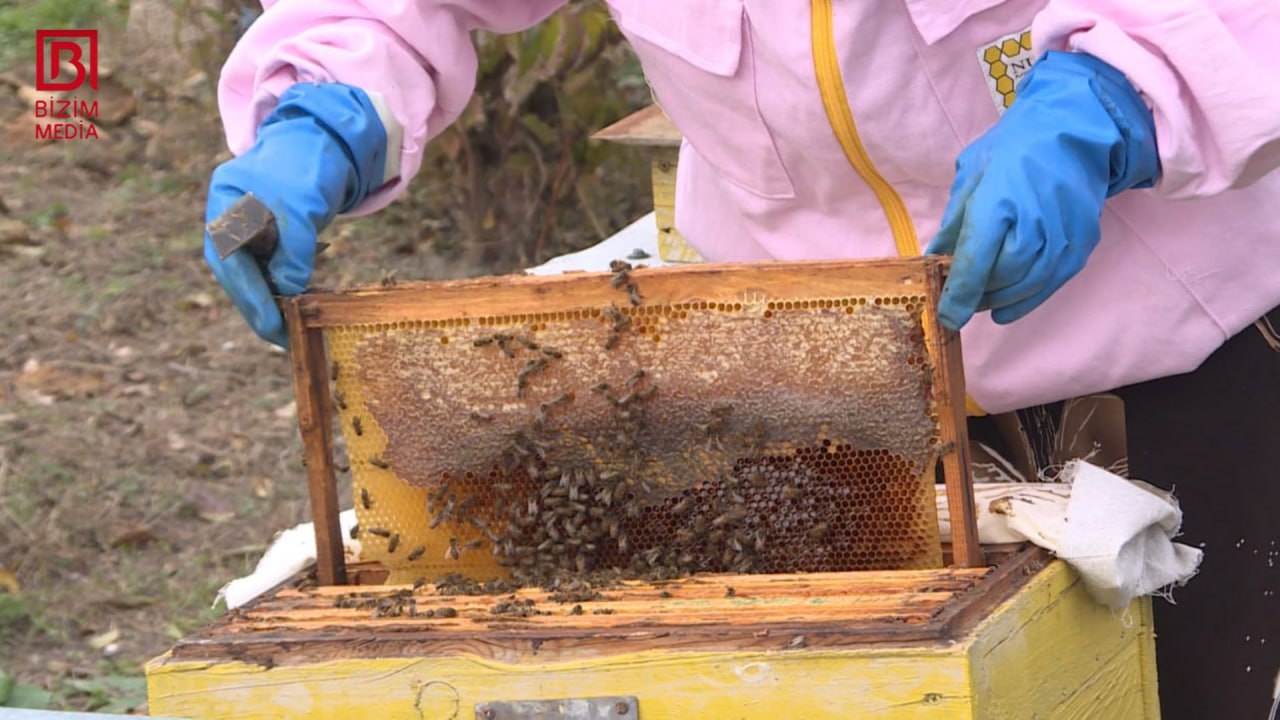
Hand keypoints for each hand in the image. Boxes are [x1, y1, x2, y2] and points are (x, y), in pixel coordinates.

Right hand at [204, 82, 389, 346]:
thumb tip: (288, 293)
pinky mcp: (268, 231)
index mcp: (224, 206)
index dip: (252, 300)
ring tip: (298, 327)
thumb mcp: (302, 207)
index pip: (231, 264)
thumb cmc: (309, 164)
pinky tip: (304, 302)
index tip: (274, 330)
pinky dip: (287, 285)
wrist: (326, 136)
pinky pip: (272, 266)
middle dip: (261, 308)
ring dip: (275, 300)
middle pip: (238, 275)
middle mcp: (227, 218)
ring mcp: (246, 225)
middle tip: (287, 339)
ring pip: (256, 273)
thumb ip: (294, 250)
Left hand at [926, 51, 1159, 330]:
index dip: (959, 294)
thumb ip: (954, 222)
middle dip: (978, 295)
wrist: (1073, 131)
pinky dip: (1026, 301)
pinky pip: (1051, 284)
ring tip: (982, 300)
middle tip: (960, 298)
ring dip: (1000, 301)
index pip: (976, 261)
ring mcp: (1063, 235)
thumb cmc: (1014, 150)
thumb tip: (934, 259)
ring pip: (1027, 286)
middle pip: (1003, 277)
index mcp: (998, 201)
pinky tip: (1007, 307)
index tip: (946, 317)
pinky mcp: (1082, 244)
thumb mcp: (971, 177)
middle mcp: (1034, 221)